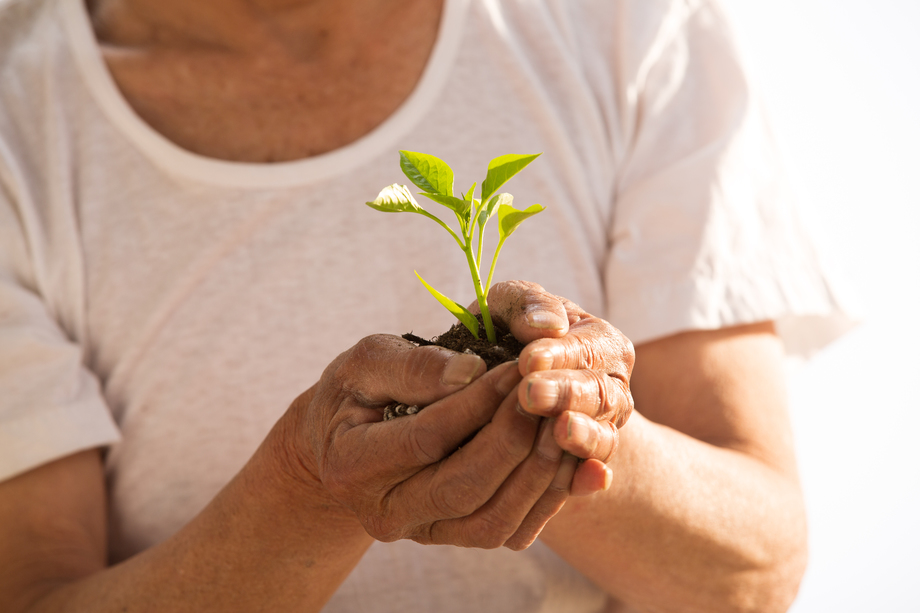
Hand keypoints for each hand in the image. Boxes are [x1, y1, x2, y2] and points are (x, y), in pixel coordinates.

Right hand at [280, 334, 572, 549]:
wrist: (349, 437)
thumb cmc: (359, 390)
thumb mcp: (368, 363)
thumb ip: (412, 366)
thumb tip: (469, 372)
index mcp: (352, 466)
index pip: (426, 439)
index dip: (477, 403)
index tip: (515, 368)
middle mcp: (384, 512)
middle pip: (464, 487)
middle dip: (514, 439)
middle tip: (547, 395)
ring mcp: (421, 531)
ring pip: (492, 519)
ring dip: (537, 472)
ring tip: (561, 421)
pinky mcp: (453, 537)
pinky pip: (508, 530)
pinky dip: (545, 498)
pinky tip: (570, 459)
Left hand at [484, 281, 635, 495]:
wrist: (501, 389)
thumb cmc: (505, 336)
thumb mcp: (508, 310)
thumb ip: (525, 304)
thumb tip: (546, 324)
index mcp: (597, 341)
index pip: (586, 347)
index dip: (559, 354)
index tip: (528, 359)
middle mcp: (610, 386)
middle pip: (599, 392)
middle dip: (566, 392)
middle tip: (530, 394)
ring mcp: (603, 428)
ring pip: (604, 435)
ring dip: (584, 435)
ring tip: (560, 431)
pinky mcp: (587, 466)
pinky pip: (593, 474)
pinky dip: (590, 477)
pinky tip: (587, 479)